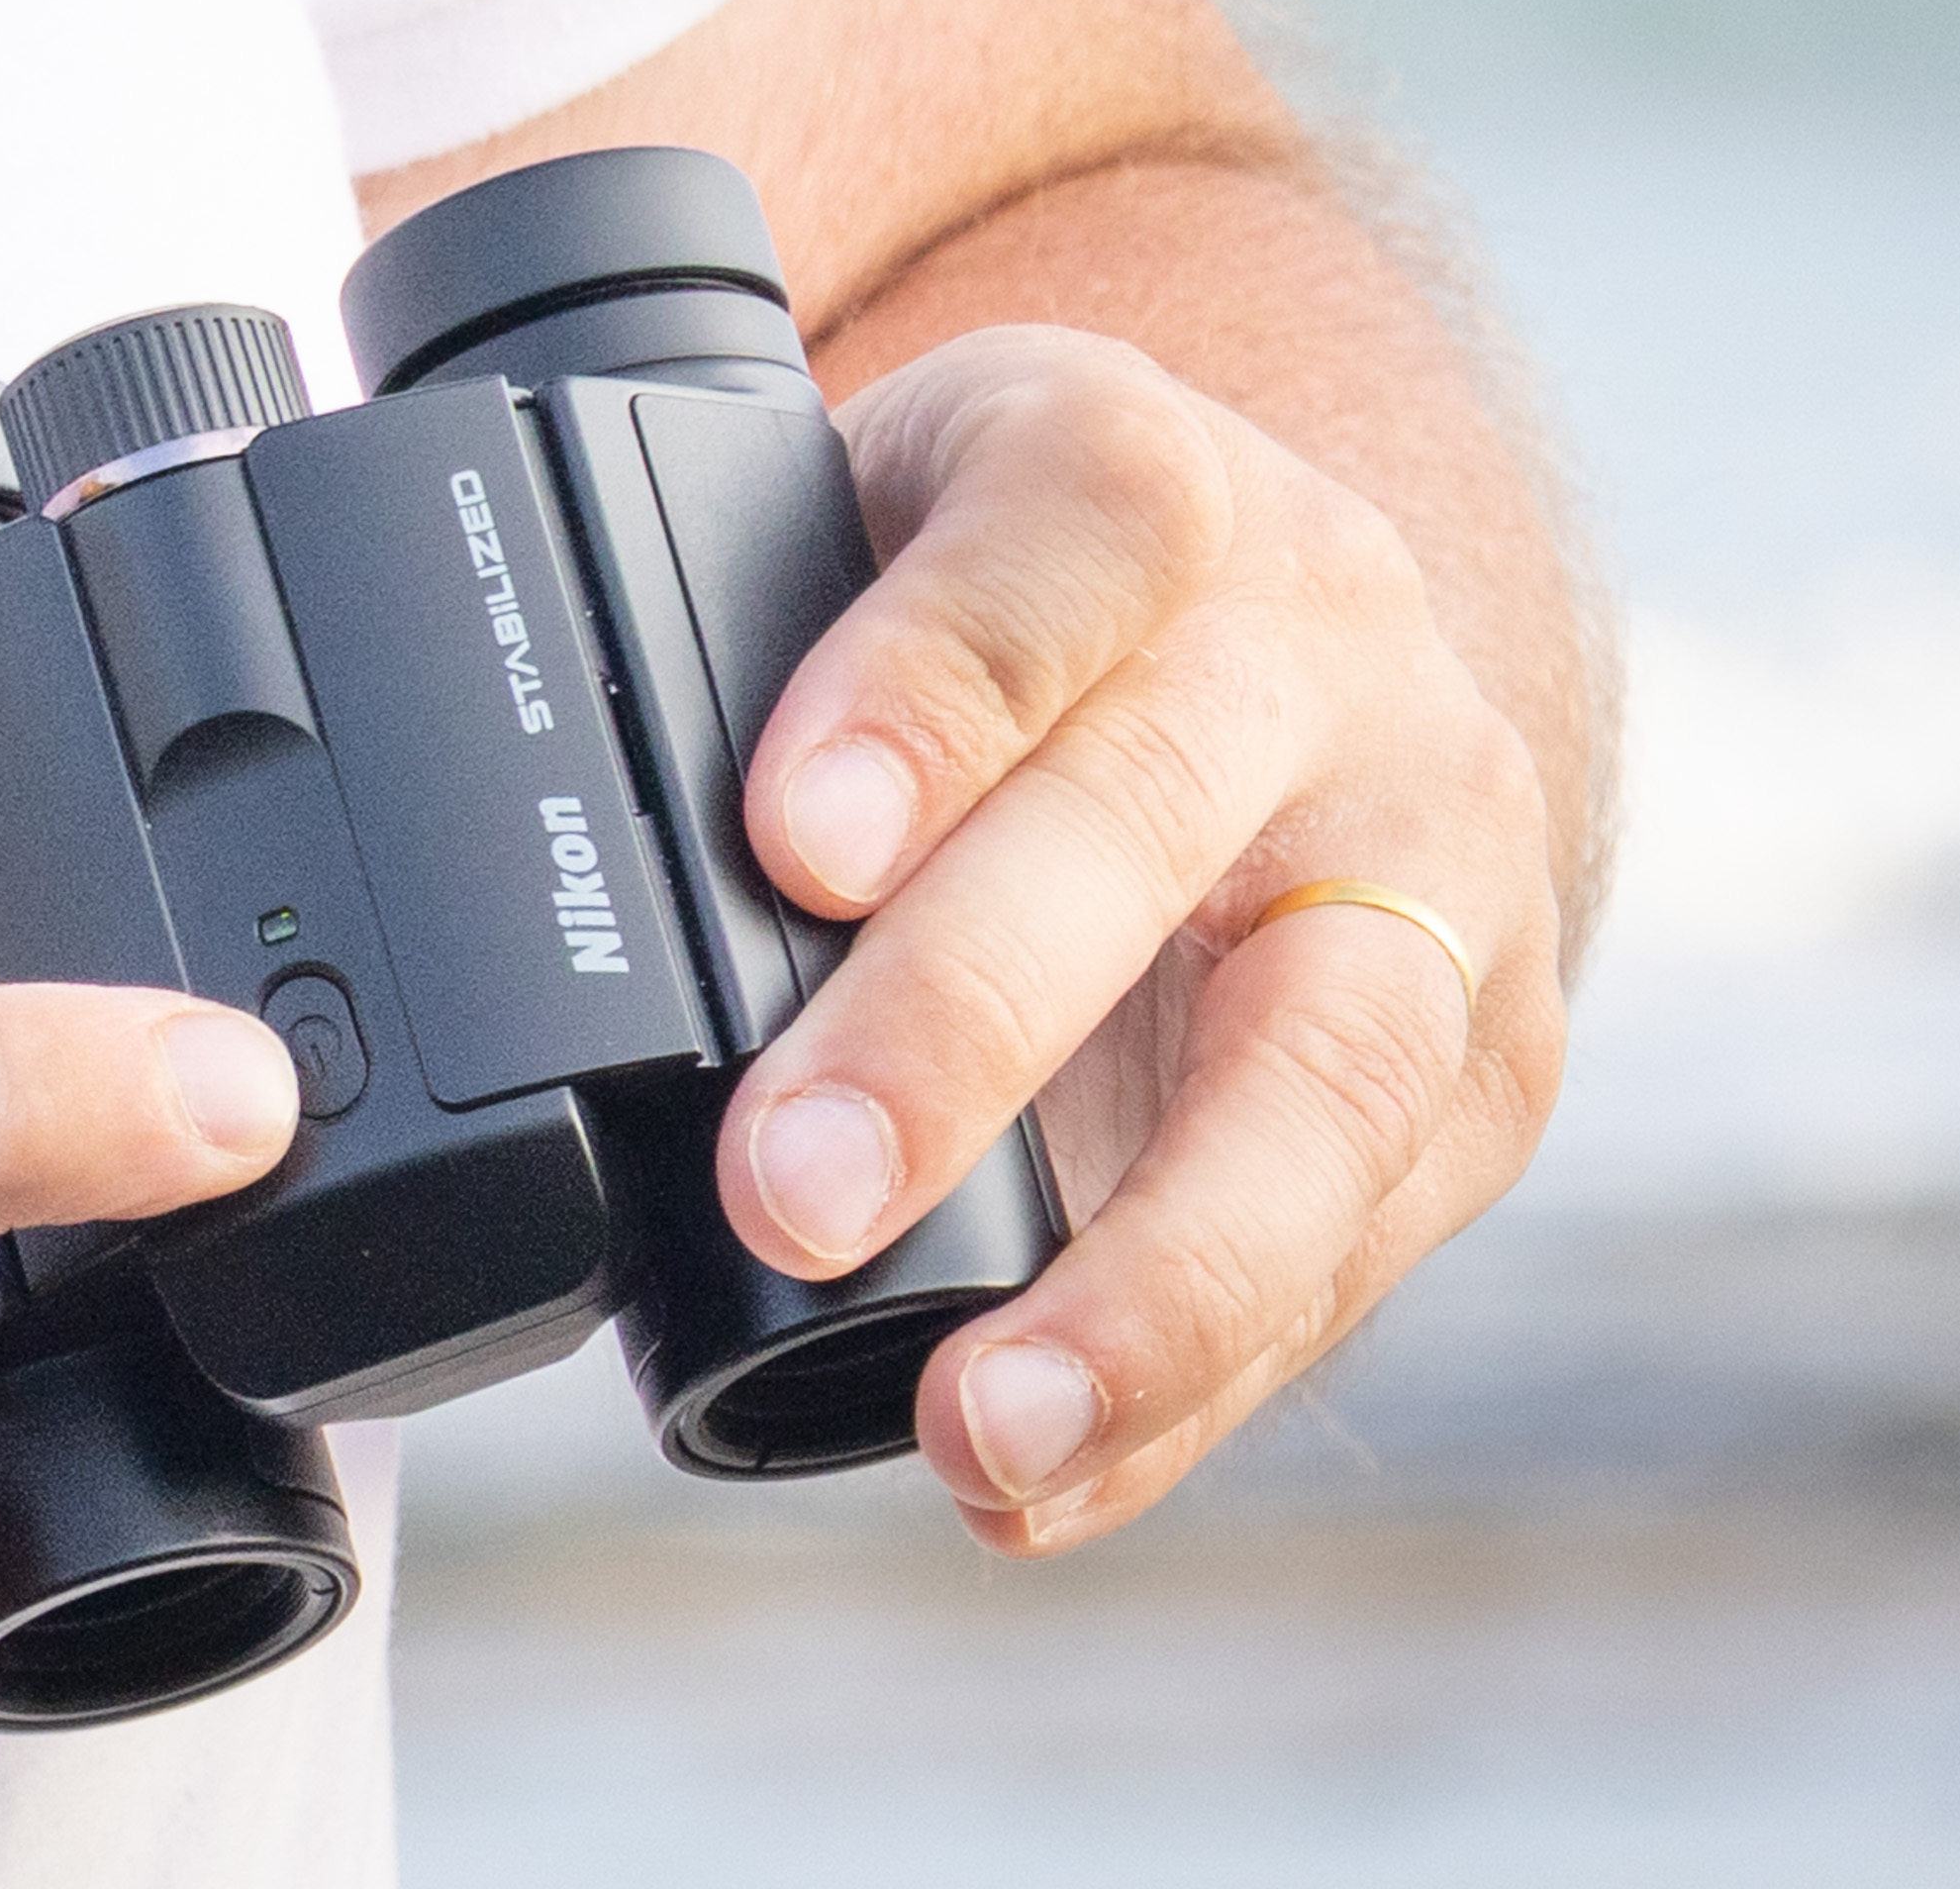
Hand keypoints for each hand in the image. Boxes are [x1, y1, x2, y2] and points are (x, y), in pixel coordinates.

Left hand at [717, 324, 1568, 1556]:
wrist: (1269, 634)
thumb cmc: (999, 602)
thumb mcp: (865, 524)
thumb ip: (714, 607)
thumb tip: (476, 746)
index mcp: (1137, 485)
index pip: (1053, 545)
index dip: (927, 691)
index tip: (794, 840)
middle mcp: (1323, 650)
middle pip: (1162, 826)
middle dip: (969, 1024)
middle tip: (788, 1188)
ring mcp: (1435, 863)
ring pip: (1336, 1070)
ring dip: (1151, 1277)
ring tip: (982, 1424)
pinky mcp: (1484, 1059)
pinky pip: (1355, 1245)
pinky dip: (1188, 1385)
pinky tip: (1040, 1475)